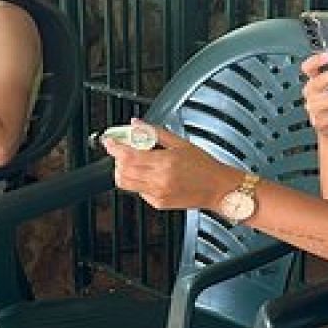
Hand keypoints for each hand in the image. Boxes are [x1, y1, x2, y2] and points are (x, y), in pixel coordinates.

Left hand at [102, 121, 238, 211]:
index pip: (128, 156)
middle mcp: (159, 180)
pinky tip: (149, 174)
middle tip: (123, 150)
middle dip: (118, 159)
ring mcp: (157, 194)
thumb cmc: (204, 166)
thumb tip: (137, 124)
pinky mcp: (158, 203)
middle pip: (122, 171)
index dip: (114, 147)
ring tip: (134, 162)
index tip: (109, 141)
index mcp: (164, 163)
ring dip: (123, 171)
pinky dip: (137, 181)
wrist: (218, 189)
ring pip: (126, 184)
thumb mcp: (180, 143)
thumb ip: (155, 132)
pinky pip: (138, 192)